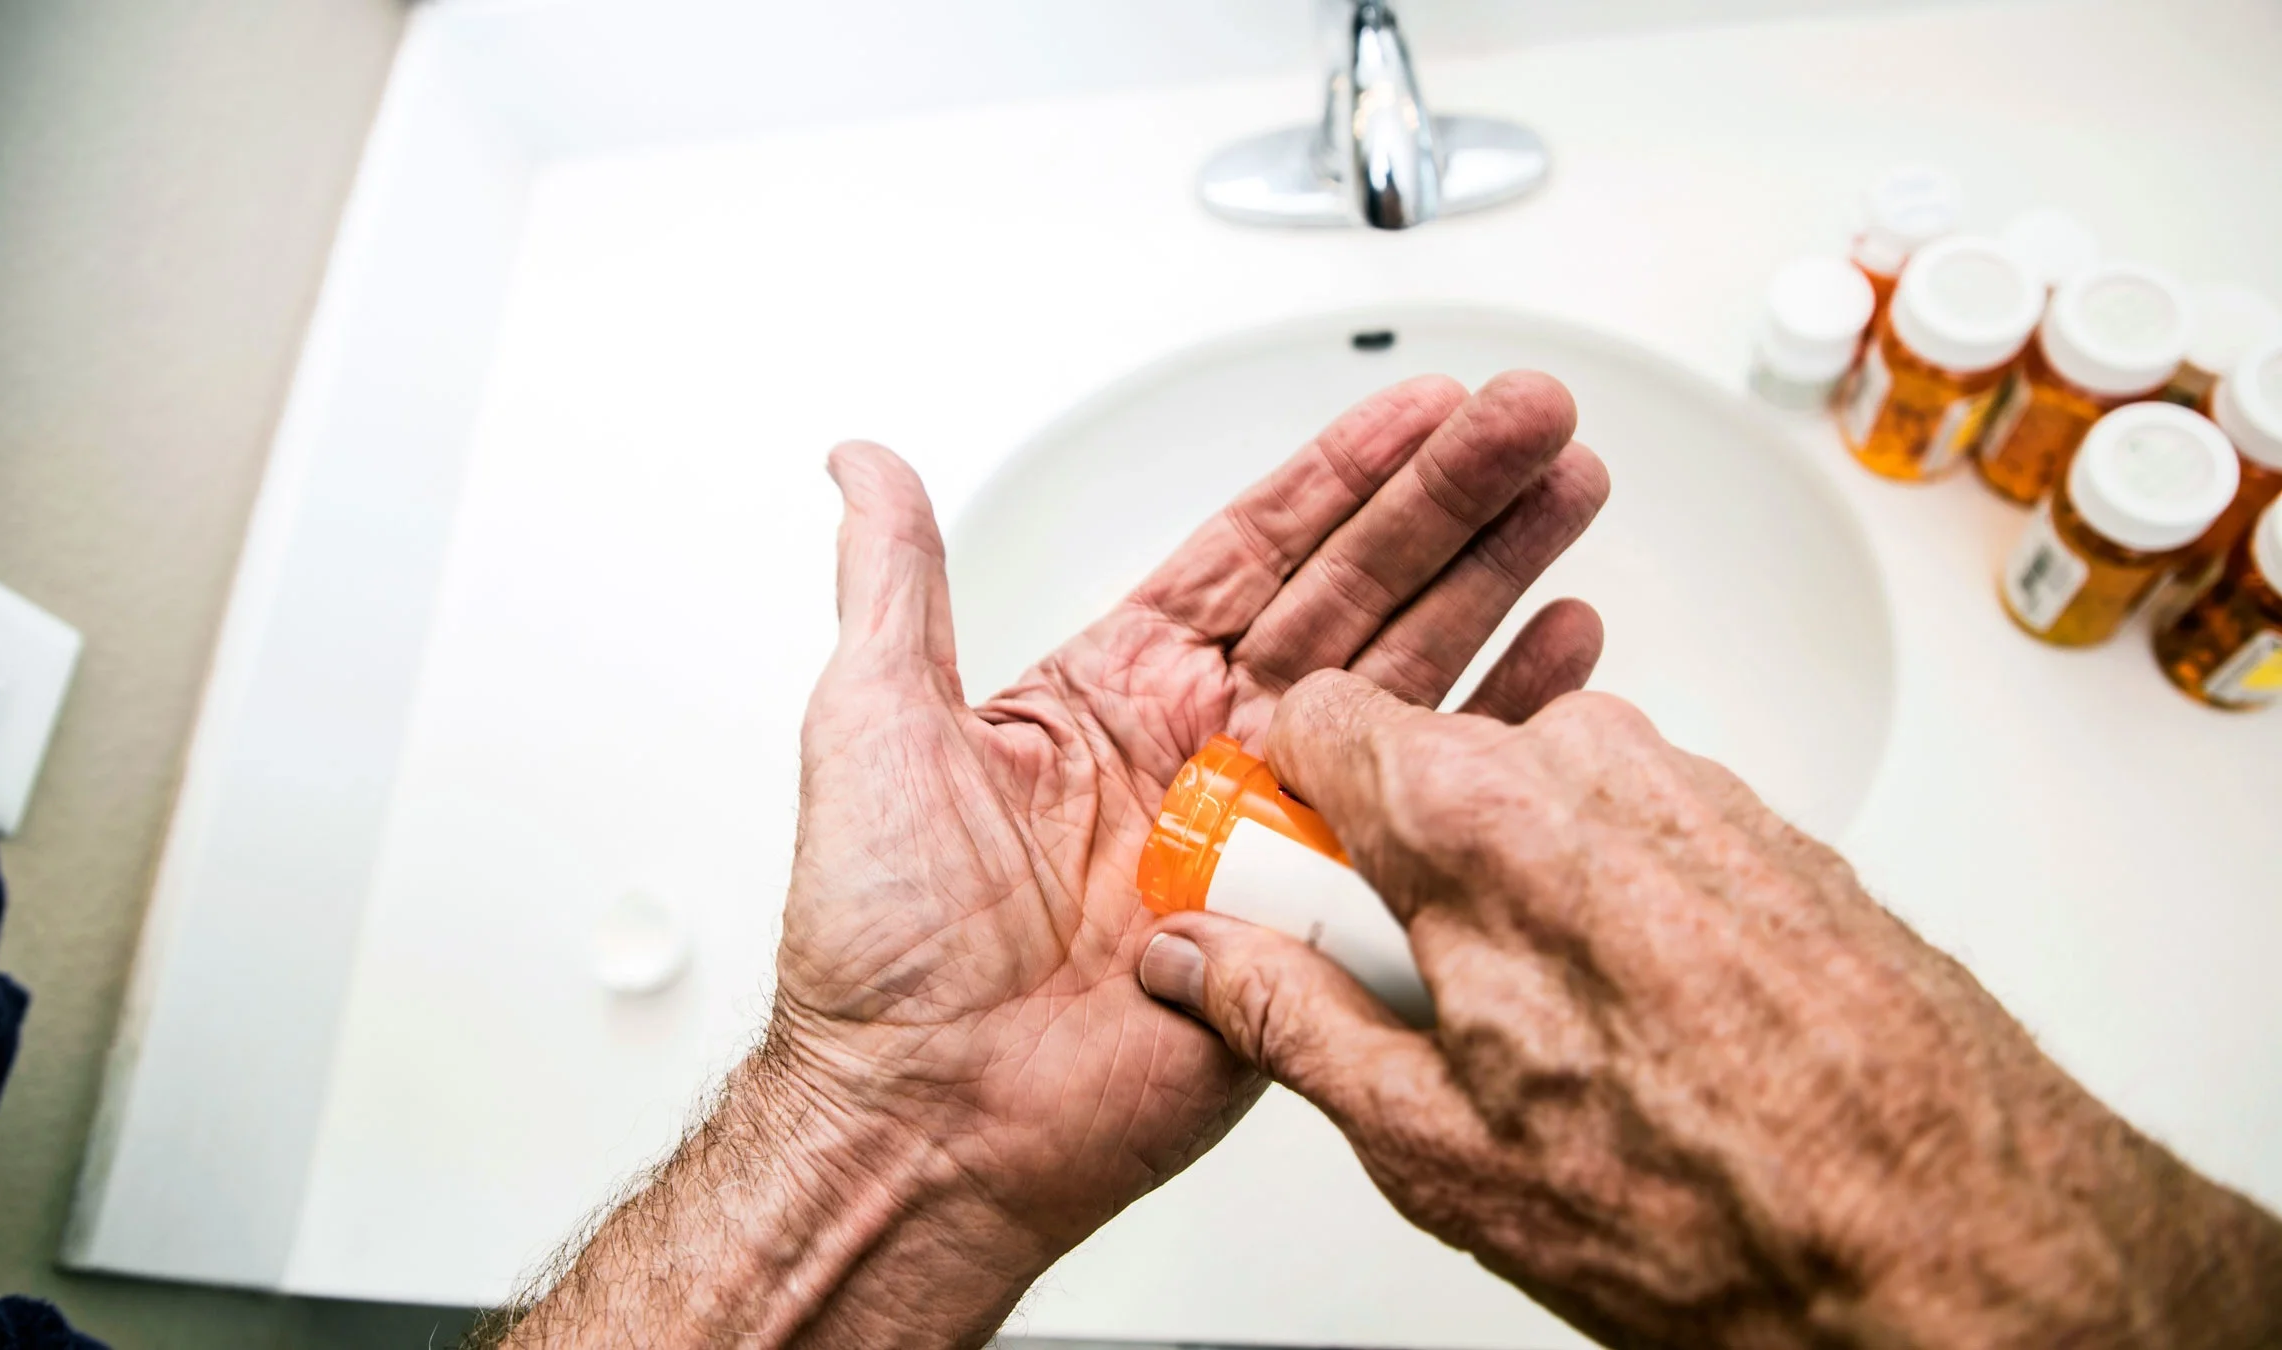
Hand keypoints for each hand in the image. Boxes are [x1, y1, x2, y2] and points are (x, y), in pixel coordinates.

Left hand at [768, 373, 1605, 1332]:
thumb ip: (895, 581)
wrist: (928, 1115)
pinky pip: (1428, 815)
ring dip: (1495, 584)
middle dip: (1450, 501)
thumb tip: (863, 462)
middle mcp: (1206, 749)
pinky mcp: (1316, 924)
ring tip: (1570, 494)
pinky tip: (1564, 656)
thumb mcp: (874, 721)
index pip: (1256, 550)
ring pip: (1408, 680)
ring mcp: (1270, 833)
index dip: (1344, 474)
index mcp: (1117, 690)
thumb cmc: (882, 941)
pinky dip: (1502, 733)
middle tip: (1533, 419)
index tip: (1423, 405)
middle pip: (1357, 593)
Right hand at [1142, 672, 2281, 1348]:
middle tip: (1412, 999)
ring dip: (1504, 892)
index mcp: (1478, 821)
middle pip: (1424, 766)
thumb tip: (1199, 961)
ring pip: (1531, 803)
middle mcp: (1590, 769)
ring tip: (1545, 1036)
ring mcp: (1691, 791)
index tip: (1275, 887)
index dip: (1277, 800)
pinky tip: (1634, 1023)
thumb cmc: (1723, 1208)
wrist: (1964, 1241)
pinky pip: (1628, 834)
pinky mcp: (1763, 827)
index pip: (1314, 713)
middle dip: (1389, 865)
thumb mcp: (1437, 1148)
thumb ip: (1289, 1021)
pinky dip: (1600, 903)